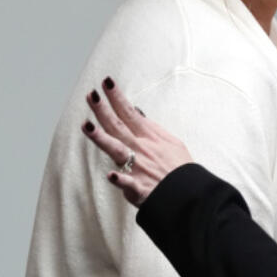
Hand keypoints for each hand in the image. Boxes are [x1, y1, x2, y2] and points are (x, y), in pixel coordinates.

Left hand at [81, 77, 192, 205]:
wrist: (189, 194)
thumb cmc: (179, 169)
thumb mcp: (172, 142)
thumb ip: (152, 128)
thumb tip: (137, 113)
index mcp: (150, 137)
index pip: (130, 113)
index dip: (117, 97)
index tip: (106, 83)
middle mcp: (141, 149)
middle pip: (118, 126)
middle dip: (103, 110)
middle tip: (91, 95)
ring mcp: (139, 168)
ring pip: (117, 149)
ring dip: (102, 138)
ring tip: (86, 126)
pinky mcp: (139, 188)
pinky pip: (128, 184)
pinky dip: (120, 180)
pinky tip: (111, 175)